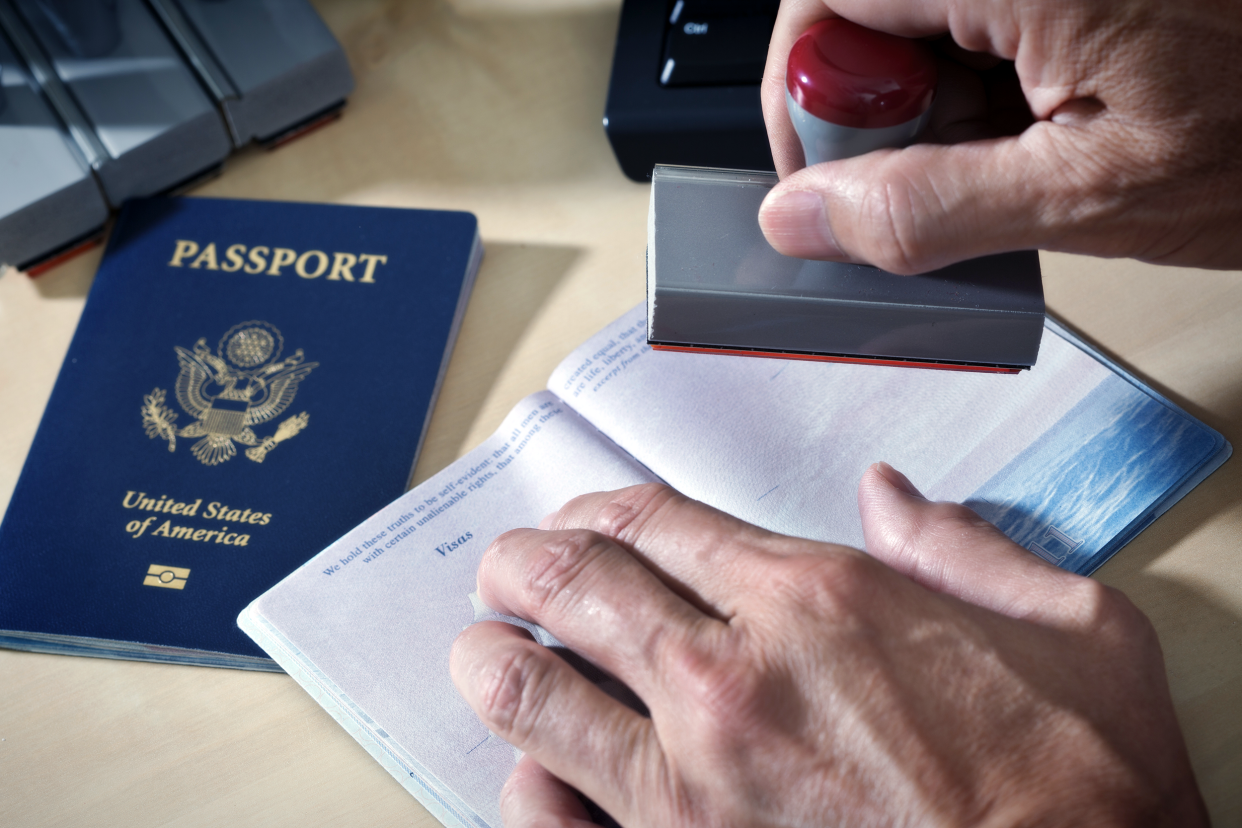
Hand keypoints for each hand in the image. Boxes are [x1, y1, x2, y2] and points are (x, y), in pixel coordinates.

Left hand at [450, 468, 1206, 826]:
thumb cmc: (1082, 786)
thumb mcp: (1068, 627)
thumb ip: (962, 547)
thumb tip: (892, 496)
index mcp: (819, 599)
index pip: (655, 522)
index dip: (599, 512)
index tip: (579, 520)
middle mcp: (738, 678)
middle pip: (575, 585)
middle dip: (521, 567)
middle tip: (505, 572)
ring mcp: (696, 786)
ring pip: (538, 696)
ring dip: (494, 663)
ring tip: (485, 654)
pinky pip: (555, 819)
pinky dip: (527, 789)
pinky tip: (528, 772)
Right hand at [757, 0, 1241, 272]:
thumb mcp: (1089, 196)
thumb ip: (926, 210)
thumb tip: (804, 218)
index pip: (824, 3)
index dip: (804, 94)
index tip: (824, 175)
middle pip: (866, 8)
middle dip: (873, 106)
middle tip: (928, 179)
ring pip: (919, 20)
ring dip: (931, 102)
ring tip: (1009, 157)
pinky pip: (976, 20)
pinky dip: (982, 83)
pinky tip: (1035, 126)